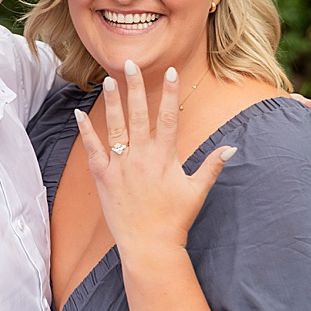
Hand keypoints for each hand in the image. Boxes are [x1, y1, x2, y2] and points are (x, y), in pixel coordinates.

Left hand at [74, 60, 236, 251]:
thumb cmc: (176, 220)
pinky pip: (94, 150)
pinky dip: (86, 131)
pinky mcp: (104, 178)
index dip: (169, 93)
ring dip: (112, 103)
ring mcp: (122, 166)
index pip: (168, 118)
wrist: (150, 247)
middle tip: (131, 63)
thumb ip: (213, 165)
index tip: (170, 72)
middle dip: (136, 87)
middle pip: (139, 115)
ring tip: (108, 80)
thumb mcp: (197, 191)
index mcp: (165, 157)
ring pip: (116, 127)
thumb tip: (232, 147)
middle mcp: (142, 157)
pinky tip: (79, 113)